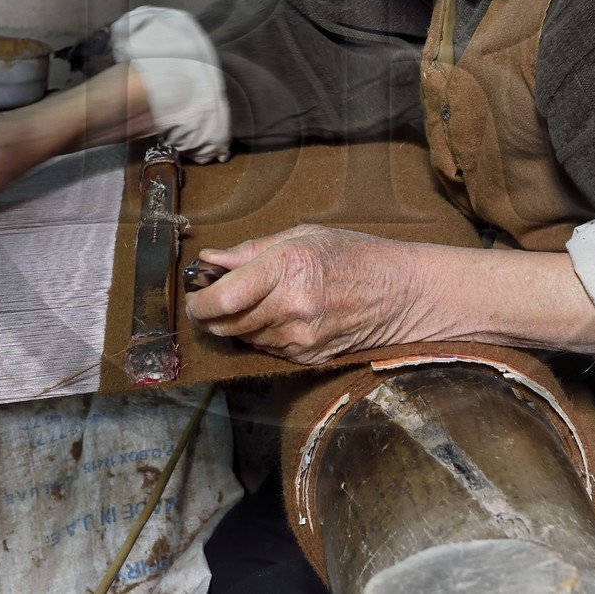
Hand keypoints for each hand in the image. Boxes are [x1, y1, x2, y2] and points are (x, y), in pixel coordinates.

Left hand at [183, 225, 433, 363]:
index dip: (198, 301)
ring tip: (244, 303)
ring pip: (242, 340)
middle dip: (207, 315)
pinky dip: (258, 334)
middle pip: (225, 325)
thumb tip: (210, 260)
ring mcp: (299, 338)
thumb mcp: (303, 236)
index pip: (223, 298)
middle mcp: (291, 308)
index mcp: (288, 269)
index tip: (194, 295)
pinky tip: (272, 315)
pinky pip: (265, 349)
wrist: (400, 294)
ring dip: (233, 325)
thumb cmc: (353, 255)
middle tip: (206, 299)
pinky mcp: (306, 358)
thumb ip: (251, 251)